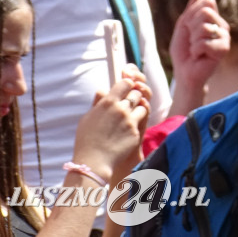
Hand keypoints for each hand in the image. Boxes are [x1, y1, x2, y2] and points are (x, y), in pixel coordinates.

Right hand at [70, 69, 150, 184]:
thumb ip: (98, 102)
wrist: (93, 161)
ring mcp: (130, 120)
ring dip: (138, 110)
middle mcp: (121, 108)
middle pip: (136, 93)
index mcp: (107, 102)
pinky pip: (141, 122)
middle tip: (129, 104)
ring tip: (129, 118)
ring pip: (143, 106)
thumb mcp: (87, 118)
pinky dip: (136, 124)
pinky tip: (127, 131)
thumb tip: (103, 91)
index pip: (126, 83)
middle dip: (134, 97)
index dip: (128, 85)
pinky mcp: (136, 131)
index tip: (127, 88)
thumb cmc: (87, 140)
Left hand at [168, 0, 229, 112]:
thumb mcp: (183, 26)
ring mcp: (224, 37)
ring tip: (195, 49)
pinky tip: (199, 55)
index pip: (207, 1)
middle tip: (192, 39)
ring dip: (193, 40)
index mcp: (214, 18)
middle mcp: (222, 25)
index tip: (189, 24)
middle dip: (192, 26)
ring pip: (204, 27)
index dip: (194, 11)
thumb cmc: (184, 50)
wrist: (184, 72)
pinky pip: (203, 42)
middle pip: (206, 12)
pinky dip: (195, 49)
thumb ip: (192, 9)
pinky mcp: (223, 49)